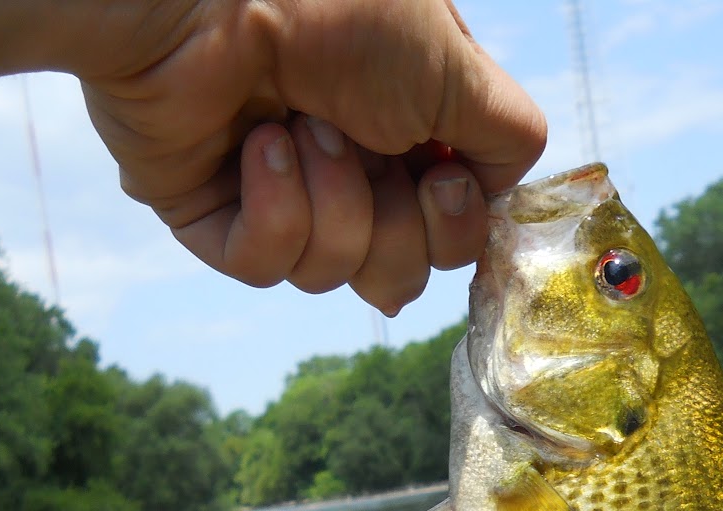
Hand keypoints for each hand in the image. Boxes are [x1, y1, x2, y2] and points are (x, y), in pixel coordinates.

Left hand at [76, 0, 545, 311]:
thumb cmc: (336, 8)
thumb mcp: (456, 67)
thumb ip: (507, 138)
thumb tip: (492, 195)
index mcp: (409, 130)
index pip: (453, 232)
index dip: (455, 228)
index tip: (442, 181)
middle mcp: (351, 165)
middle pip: (402, 271)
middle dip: (392, 224)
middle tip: (363, 142)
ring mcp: (282, 192)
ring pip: (336, 273)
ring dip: (331, 201)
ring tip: (297, 124)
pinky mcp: (214, 213)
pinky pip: (265, 266)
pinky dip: (274, 211)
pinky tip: (257, 147)